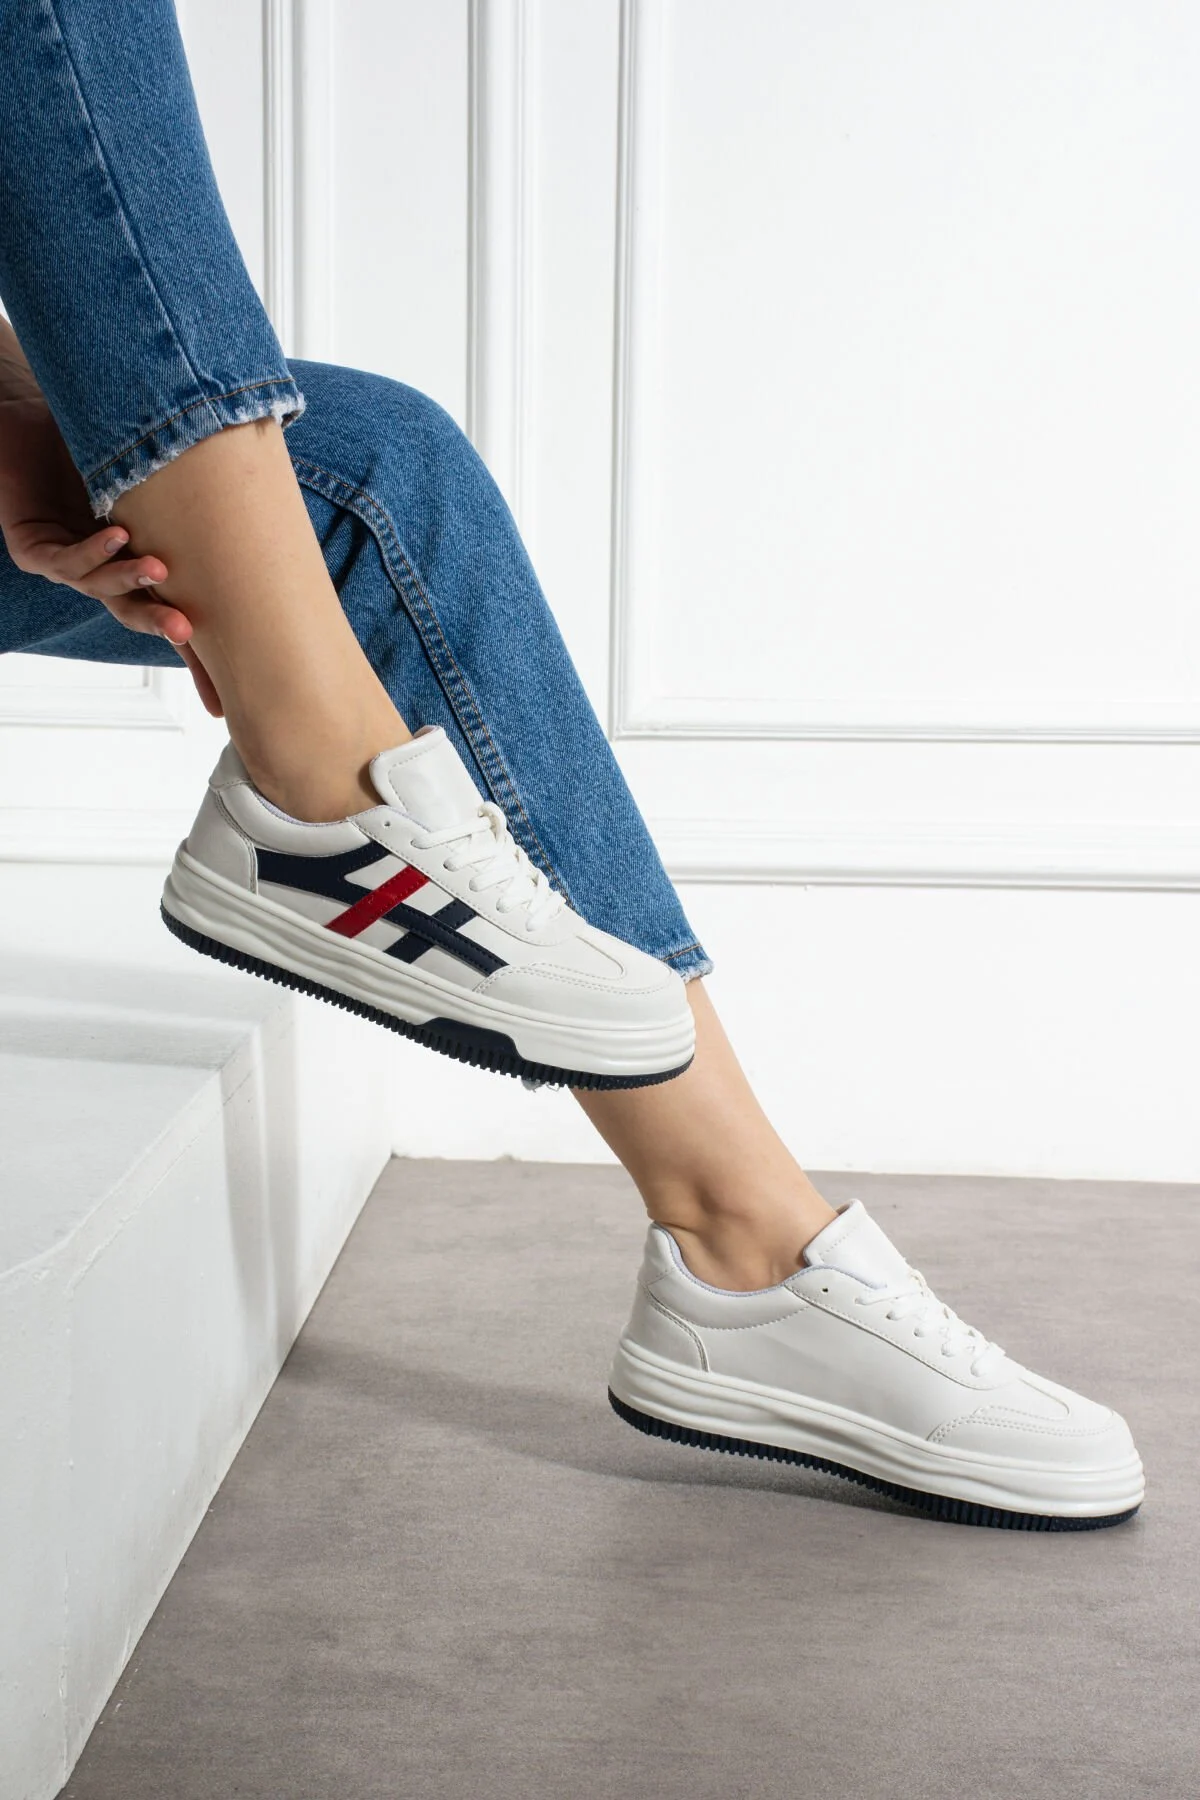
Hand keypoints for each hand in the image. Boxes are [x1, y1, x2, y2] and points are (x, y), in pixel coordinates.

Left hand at [0, 391, 222, 713]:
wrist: (30, 418)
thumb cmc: (100, 445)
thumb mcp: (158, 481)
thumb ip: (196, 502)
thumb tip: (266, 501)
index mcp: (137, 567)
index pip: (171, 619)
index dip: (194, 664)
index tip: (218, 704)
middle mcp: (104, 573)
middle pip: (136, 614)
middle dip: (160, 625)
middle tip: (186, 631)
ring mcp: (67, 564)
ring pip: (102, 588)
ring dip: (130, 581)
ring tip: (159, 568)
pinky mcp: (34, 548)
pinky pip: (66, 559)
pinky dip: (94, 549)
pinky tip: (118, 535)